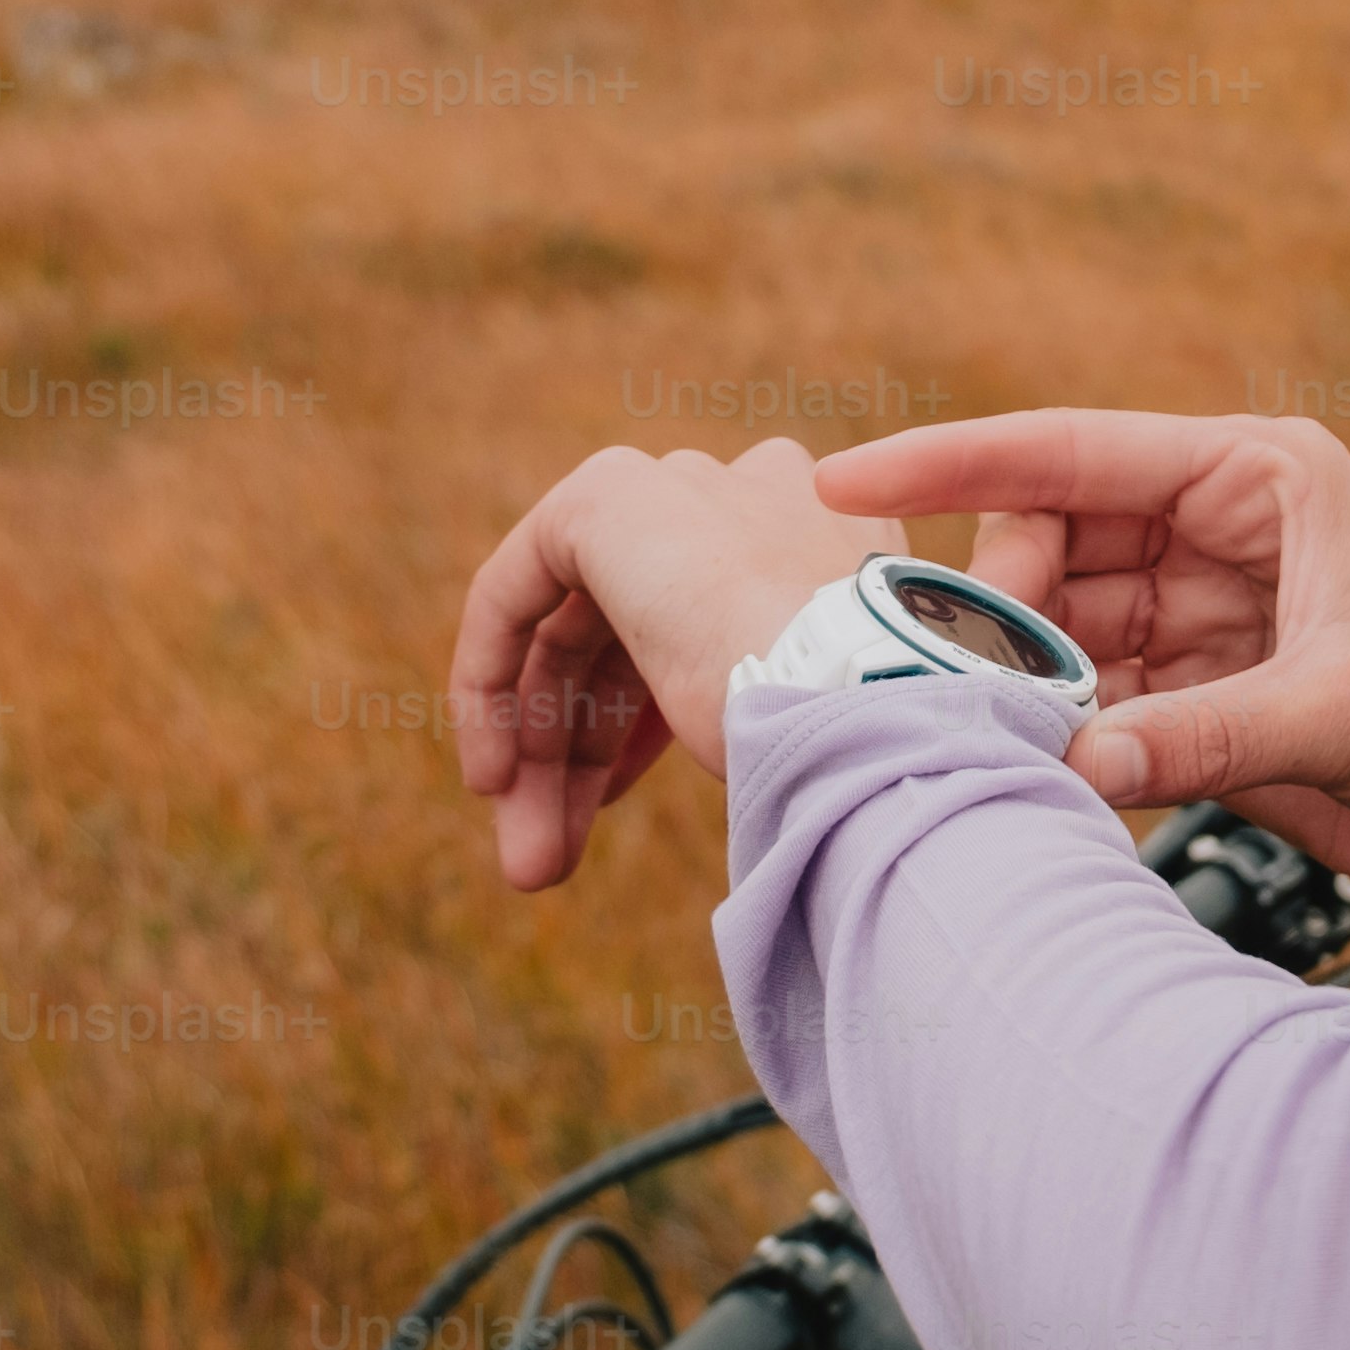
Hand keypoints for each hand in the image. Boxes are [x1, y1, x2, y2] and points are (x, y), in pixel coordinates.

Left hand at [445, 440, 873, 890]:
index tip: (614, 799)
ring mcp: (673, 487)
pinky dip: (491, 680)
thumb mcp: (805, 711)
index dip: (640, 724)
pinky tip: (493, 777)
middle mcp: (742, 492)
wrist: (858, 689)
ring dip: (546, 752)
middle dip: (584, 753)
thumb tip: (719, 731)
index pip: (696, 625)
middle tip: (551, 859)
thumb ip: (751, 696)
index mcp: (812, 533)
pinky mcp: (605, 496)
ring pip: (574, 631)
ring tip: (533, 862)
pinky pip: (517, 590)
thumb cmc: (853, 728)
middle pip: (624, 634)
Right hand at [813, 409, 1349, 931]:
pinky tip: (1047, 775)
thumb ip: (1208, 736)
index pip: (1071, 450)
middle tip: (975, 687)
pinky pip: (1093, 709)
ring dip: (1025, 684)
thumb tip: (1071, 767)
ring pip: (1059, 633)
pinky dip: (1062, 740)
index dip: (950, 460)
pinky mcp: (1203, 706)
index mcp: (1261, 477)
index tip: (840, 479)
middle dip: (995, 609)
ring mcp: (1205, 621)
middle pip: (1047, 545)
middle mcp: (1220, 533)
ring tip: (1003, 739)